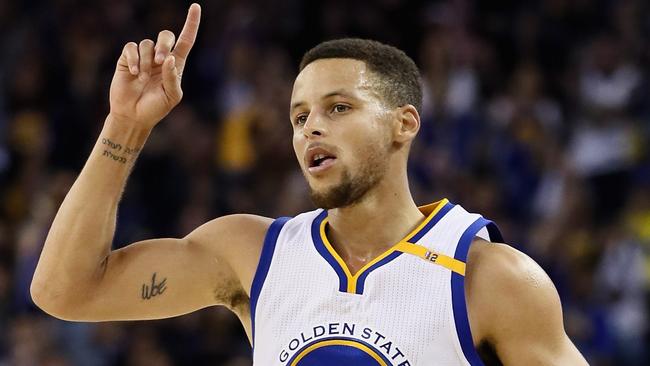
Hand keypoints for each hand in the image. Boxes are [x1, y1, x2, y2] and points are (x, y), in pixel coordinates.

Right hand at [108, 3, 200, 128]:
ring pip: (147, 44)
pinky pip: (132, 47)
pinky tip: (135, 73)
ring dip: (147, 61)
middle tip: (161, 61)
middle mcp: (160, 57)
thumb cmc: (156, 108)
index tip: (196, 7)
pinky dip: (135, 59)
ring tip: (143, 78)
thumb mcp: (171, 96)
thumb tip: (169, 59)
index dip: (191, 24)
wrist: (134, 116)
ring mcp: (144, 57)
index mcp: (176, 65)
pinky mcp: (128, 59)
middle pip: (166, 35)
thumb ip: (173, 78)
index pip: (186, 40)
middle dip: (164, 45)